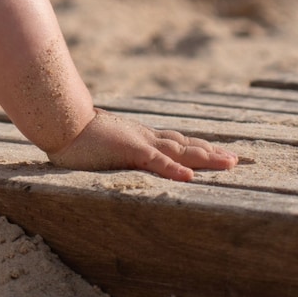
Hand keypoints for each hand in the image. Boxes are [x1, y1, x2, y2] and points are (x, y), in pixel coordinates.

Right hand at [46, 110, 239, 181]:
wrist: (61, 120)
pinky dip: (175, 169)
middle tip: (236, 159)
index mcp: (140, 138)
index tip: (217, 153)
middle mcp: (146, 138)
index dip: (197, 148)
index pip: (175, 143)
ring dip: (206, 158)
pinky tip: (191, 176)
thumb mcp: (99, 144)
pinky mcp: (131, 150)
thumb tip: (111, 153)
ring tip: (230, 163)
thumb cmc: (73, 133)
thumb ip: (111, 149)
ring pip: (181, 151)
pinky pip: (157, 161)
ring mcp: (140, 143)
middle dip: (212, 153)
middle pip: (186, 145)